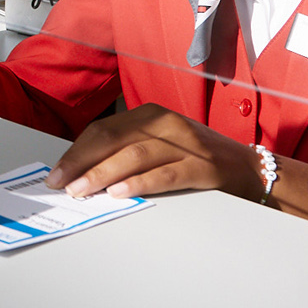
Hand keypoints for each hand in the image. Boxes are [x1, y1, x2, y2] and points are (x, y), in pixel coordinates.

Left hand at [48, 103, 264, 200]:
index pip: (104, 130)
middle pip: (114, 139)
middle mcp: (166, 124)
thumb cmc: (196, 159)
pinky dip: (140, 183)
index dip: (77, 152)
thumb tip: (82, 171)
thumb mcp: (161, 145)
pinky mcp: (203, 166)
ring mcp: (186, 144)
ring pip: (135, 155)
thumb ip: (127, 151)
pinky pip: (166, 173)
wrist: (250, 169)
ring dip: (103, 173)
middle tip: (62, 184)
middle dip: (82, 162)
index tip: (57, 173)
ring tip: (82, 190)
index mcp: (151, 115)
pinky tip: (120, 192)